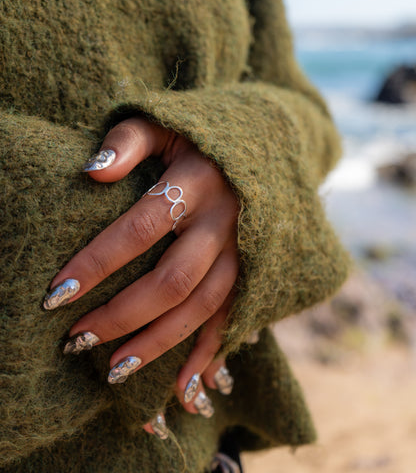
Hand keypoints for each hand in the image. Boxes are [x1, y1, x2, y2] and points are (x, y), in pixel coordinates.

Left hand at [44, 117, 238, 424]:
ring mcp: (244, 249)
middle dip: (123, 314)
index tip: (57, 293)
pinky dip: (209, 354)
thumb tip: (91, 174)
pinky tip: (183, 388)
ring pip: (202, 306)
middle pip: (173, 279)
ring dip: (158, 343)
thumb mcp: (165, 124)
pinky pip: (233, 317)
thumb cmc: (200, 136)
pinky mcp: (255, 269)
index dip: (98, 262)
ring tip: (114, 372)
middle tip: (78, 339)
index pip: (140, 228)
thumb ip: (127, 141)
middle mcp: (223, 220)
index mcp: (196, 181)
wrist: (267, 145)